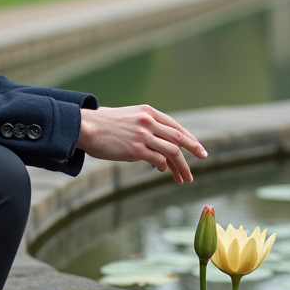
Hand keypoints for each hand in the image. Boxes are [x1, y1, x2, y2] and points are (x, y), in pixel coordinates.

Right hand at [77, 105, 207, 183]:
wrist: (85, 127)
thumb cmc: (103, 124)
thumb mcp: (128, 117)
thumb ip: (144, 126)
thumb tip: (158, 146)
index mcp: (148, 112)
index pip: (175, 126)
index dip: (189, 137)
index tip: (198, 147)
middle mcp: (148, 121)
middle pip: (178, 138)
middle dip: (193, 150)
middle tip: (203, 158)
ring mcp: (143, 135)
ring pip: (172, 151)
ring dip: (181, 166)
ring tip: (186, 177)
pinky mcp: (135, 149)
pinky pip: (157, 160)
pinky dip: (163, 167)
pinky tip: (162, 172)